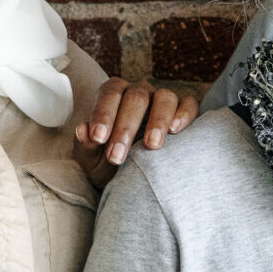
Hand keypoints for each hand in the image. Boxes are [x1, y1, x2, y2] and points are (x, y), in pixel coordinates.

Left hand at [72, 77, 198, 183]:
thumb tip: (83, 131)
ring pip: (165, 97)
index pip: (109, 95)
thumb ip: (85, 146)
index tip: (99, 139)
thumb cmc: (109, 164)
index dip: (104, 114)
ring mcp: (163, 100)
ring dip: (158, 121)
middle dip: (126, 127)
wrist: (134, 179)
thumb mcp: (92, 160)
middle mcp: (139, 92)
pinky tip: (175, 131)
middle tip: (117, 156)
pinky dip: (184, 115)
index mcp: (113, 95)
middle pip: (136, 98)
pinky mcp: (185, 110)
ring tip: (152, 145)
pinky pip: (189, 105)